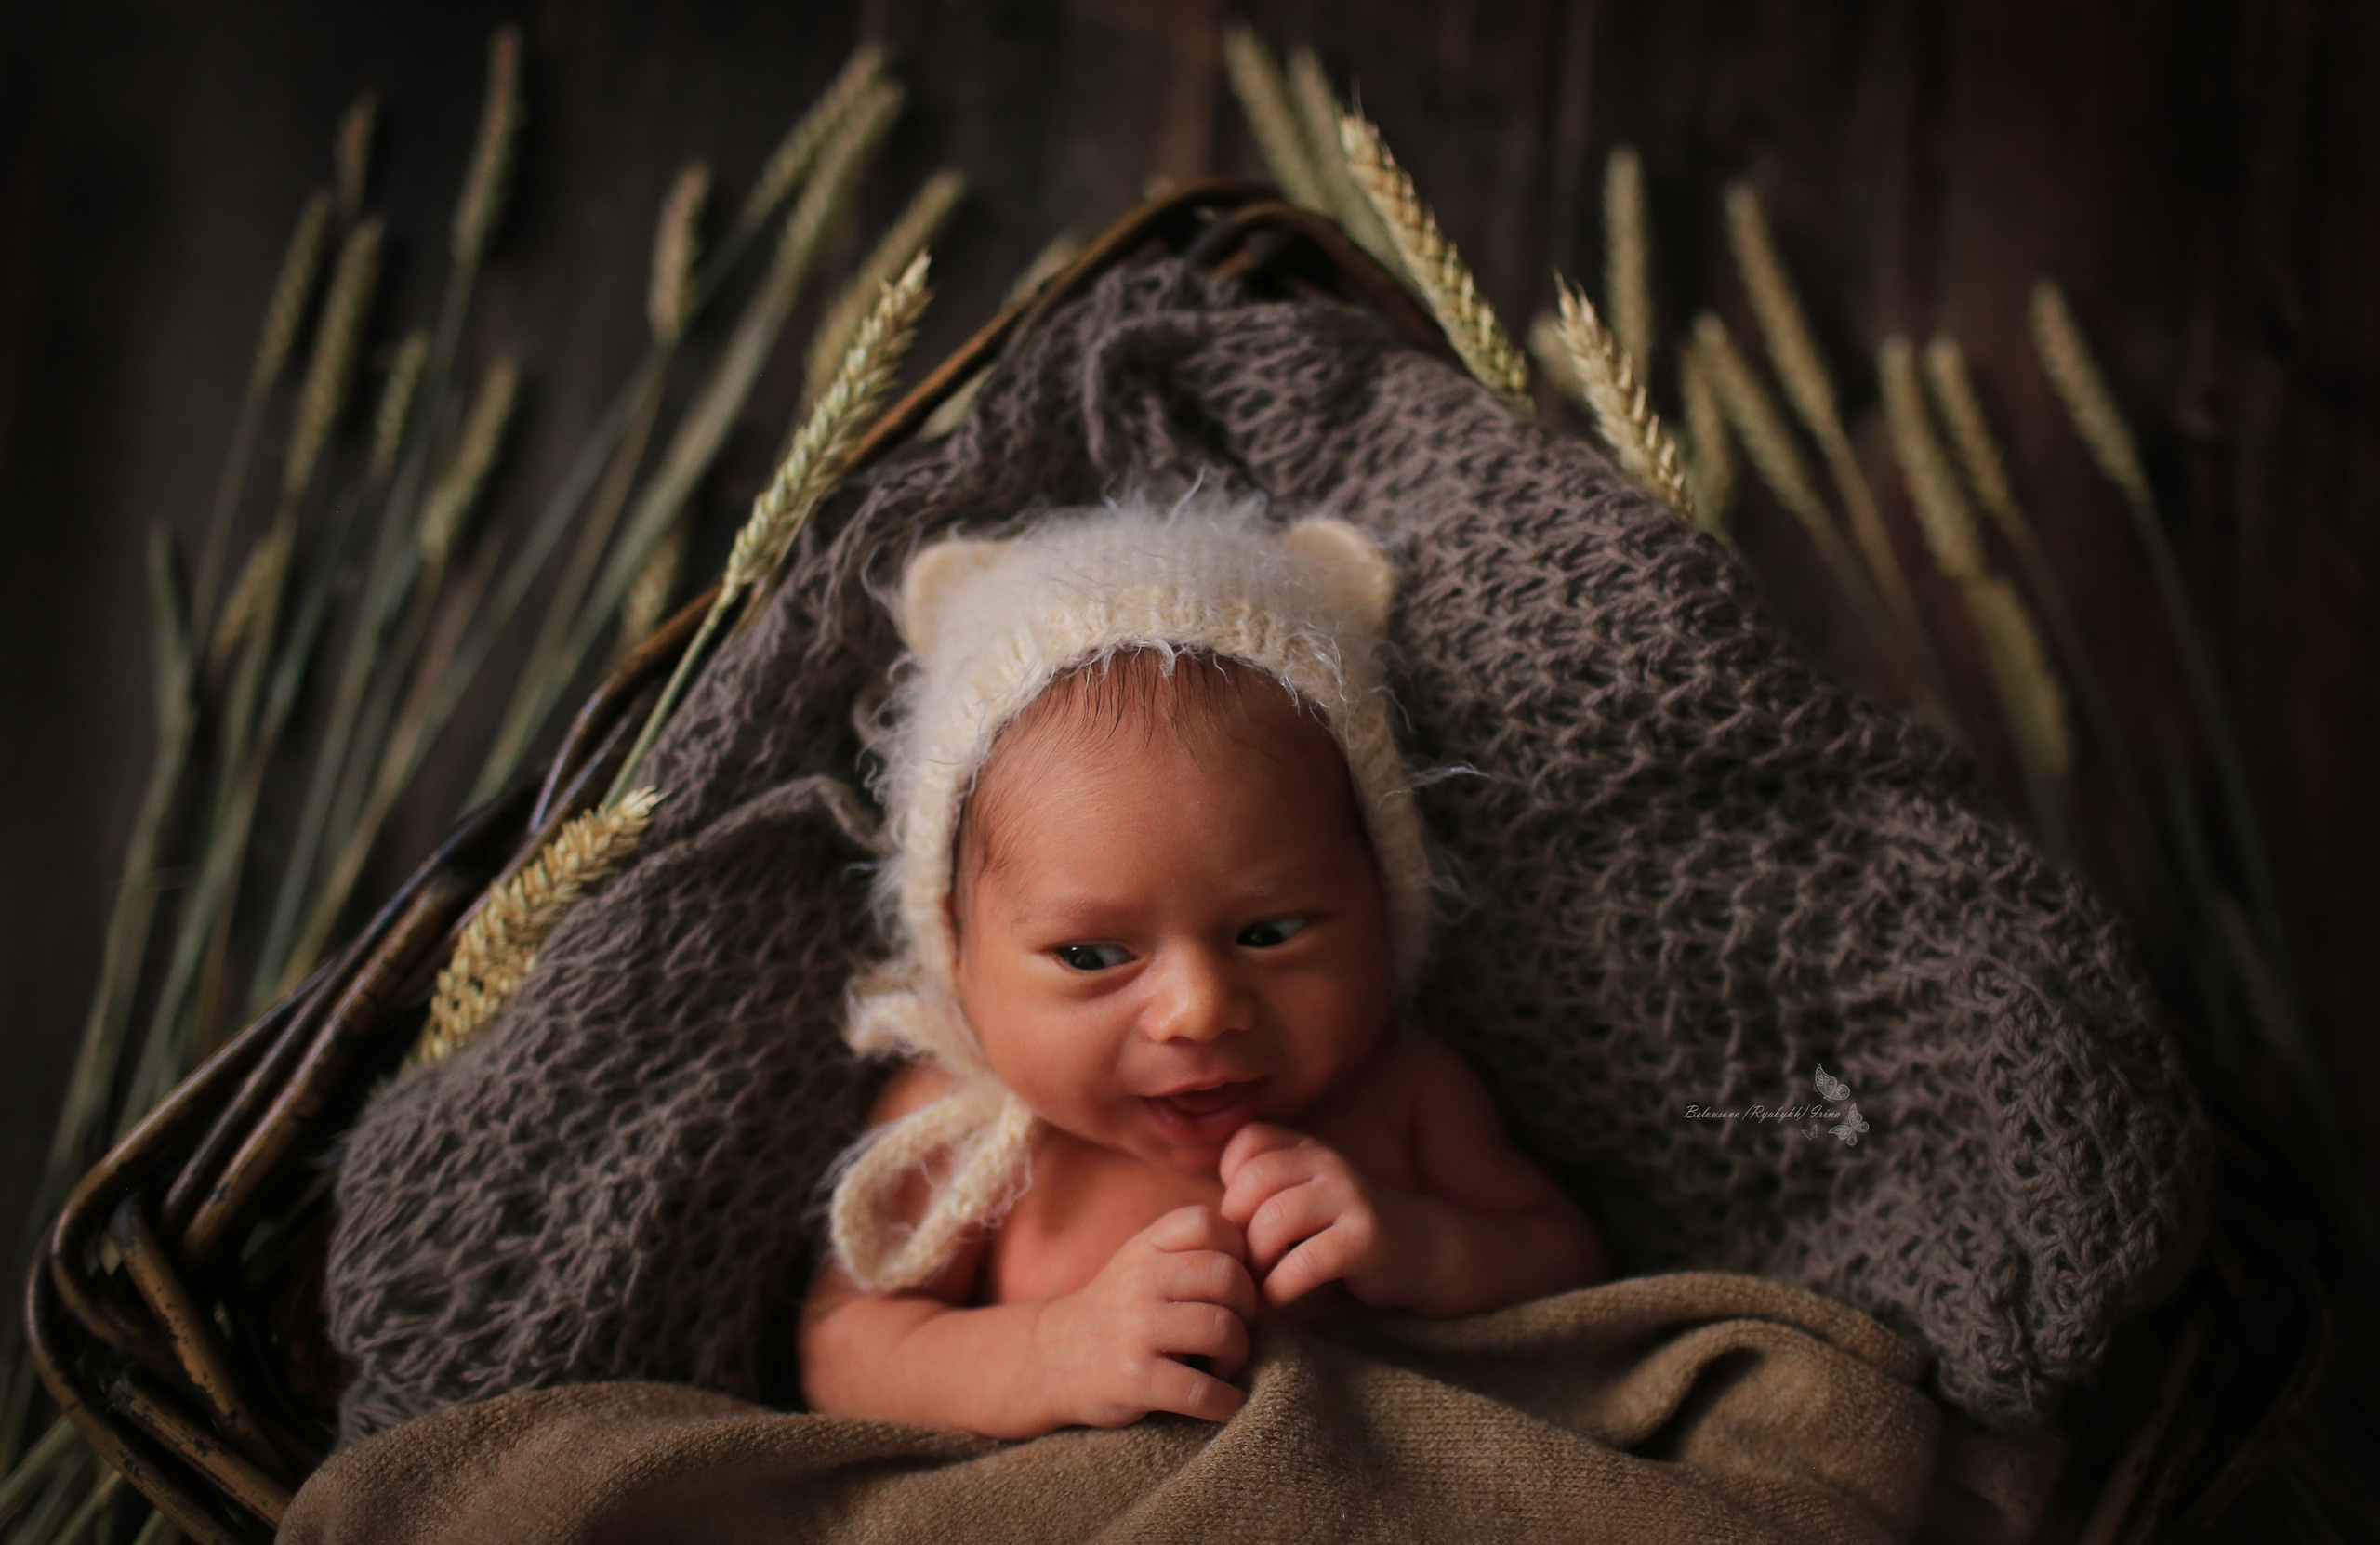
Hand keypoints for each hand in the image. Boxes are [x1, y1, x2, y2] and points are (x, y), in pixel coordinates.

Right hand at [1032, 1205, 1257, 1427]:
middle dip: (1248, 1308)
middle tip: (1234, 1328)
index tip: (1232, 1283)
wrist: (1052, 1357)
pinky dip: (1226, 1403)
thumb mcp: (1144, 1261)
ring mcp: (1136, 1329)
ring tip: (1223, 1364)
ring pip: (1222, 1329)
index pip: (1211, 1224)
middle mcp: (1140, 1279)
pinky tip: (1224, 1403)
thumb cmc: (1120, 1308)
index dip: (1238, 1252)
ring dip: (1237, 1354)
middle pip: (1228, 1277)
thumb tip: (1268, 1256)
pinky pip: (1203, 1391)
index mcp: (1146, 1245)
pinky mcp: (1135, 1379)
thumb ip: (1193, 1249)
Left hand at [1219, 1123, 1420, 1309]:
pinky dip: (1280, 1290)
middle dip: (1234, 1231)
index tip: (1238, 1224)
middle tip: (1237, 1266)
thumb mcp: (1305, 1207)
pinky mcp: (1367, 1237)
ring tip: (1254, 1289)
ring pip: (1274, 1219)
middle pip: (1252, 1182)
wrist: (1427, 1253)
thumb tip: (1199, 1237)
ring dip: (1254, 1264)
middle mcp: (1328, 1163)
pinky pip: (1306, 1261)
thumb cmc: (1347, 1238)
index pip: (1248, 1143)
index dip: (1230, 1182)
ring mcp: (1350, 1196)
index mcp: (1308, 1150)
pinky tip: (1278, 1304)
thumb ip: (1260, 1206)